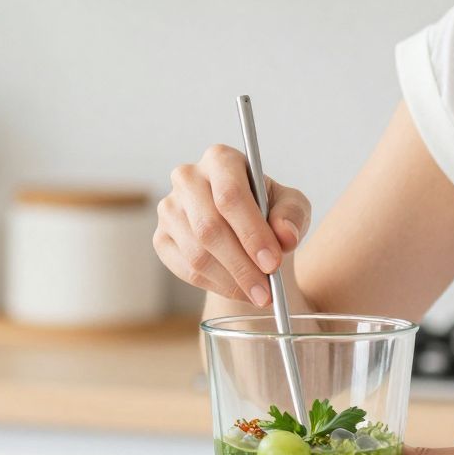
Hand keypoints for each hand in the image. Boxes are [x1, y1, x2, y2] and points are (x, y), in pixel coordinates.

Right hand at [154, 145, 311, 307]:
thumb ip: (292, 216)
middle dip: (242, 265)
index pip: (230, 195)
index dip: (252, 232)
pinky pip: (186, 270)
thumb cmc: (269, 211)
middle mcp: (188, 178)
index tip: (273, 263)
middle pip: (209, 227)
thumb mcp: (292, 206)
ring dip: (231, 281)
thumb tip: (285, 235)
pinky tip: (238, 290)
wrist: (245, 230)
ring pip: (197, 253)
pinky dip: (216, 286)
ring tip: (259, 294)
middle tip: (267, 291)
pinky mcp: (161, 238)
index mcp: (221, 159)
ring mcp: (169, 209)